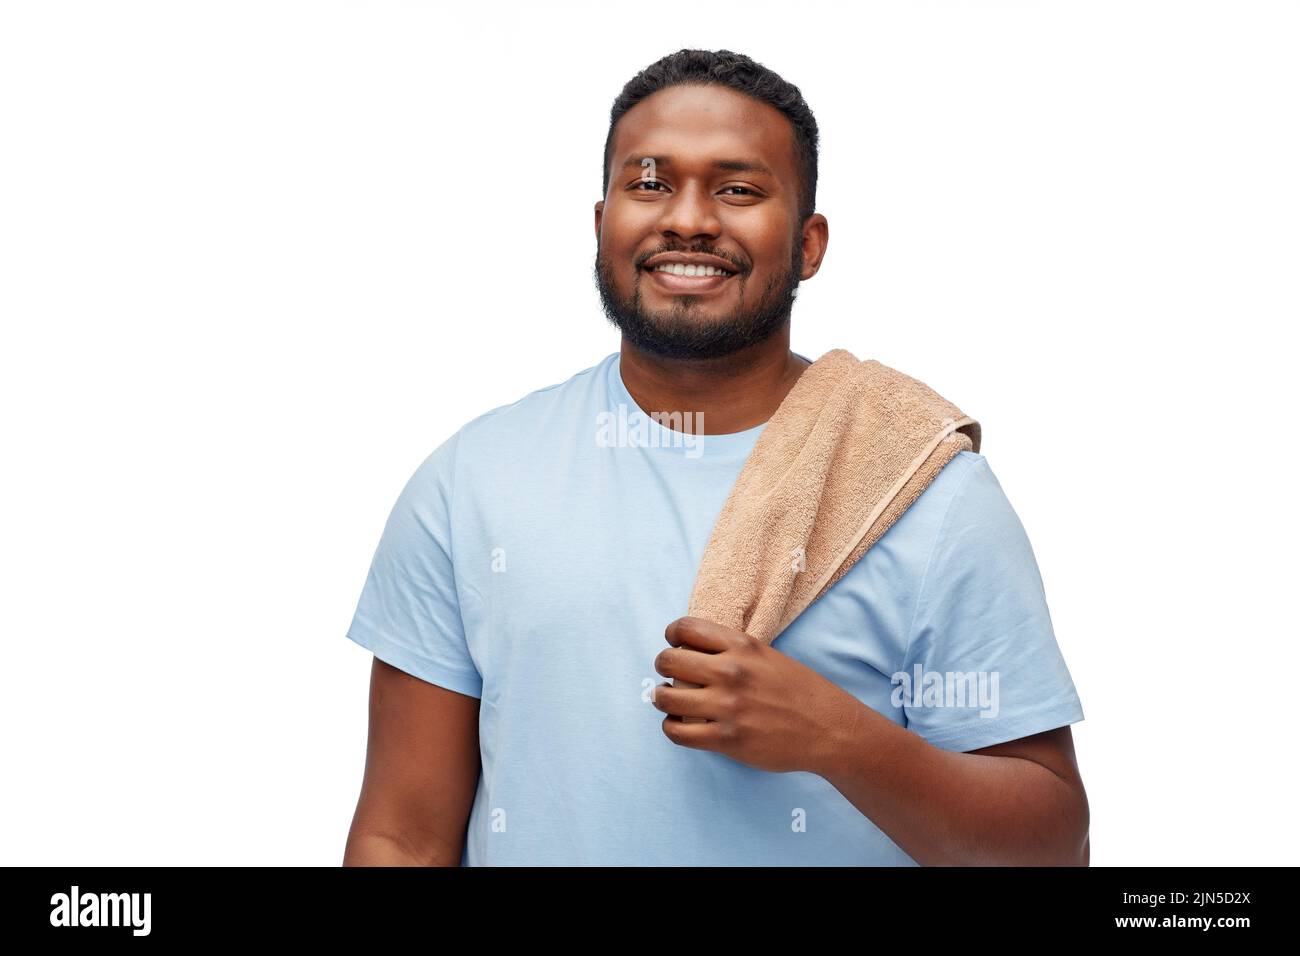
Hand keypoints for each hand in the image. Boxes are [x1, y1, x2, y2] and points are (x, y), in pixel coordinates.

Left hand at [651, 615, 856, 773]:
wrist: (828, 728)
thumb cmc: (798, 691)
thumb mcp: (767, 656)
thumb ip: (732, 650)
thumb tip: (692, 649)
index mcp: (742, 646)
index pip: (685, 628)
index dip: (672, 635)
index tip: (675, 644)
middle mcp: (731, 672)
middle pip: (668, 660)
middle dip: (663, 667)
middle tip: (670, 676)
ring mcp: (728, 706)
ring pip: (665, 698)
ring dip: (662, 699)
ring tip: (668, 701)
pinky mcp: (726, 739)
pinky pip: (677, 732)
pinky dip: (671, 728)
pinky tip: (679, 725)